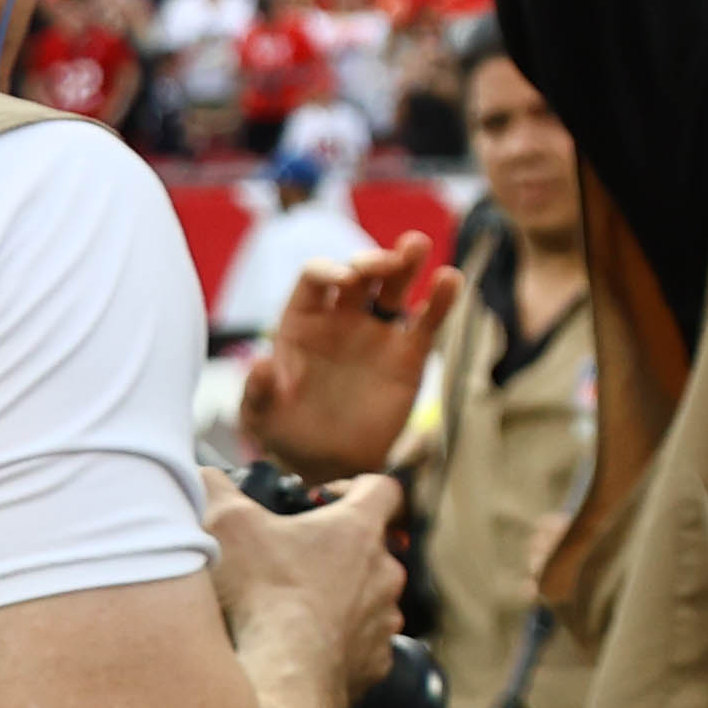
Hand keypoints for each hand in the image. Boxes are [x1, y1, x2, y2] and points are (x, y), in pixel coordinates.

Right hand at [208, 472, 404, 707]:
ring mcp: (384, 619)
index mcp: (359, 530)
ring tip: (291, 608)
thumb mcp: (225, 526)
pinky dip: (336, 641)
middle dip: (335, 549)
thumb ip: (216, 489)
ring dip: (338, 597)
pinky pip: (361, 643)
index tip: (323, 497)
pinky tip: (301, 646)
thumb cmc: (261, 595)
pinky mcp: (376, 661)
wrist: (282, 674)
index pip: (382, 489)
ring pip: (367, 597)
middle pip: (370, 547)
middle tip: (290, 559)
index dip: (354, 486)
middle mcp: (384, 572)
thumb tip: (204, 476)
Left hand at [237, 234, 453, 483]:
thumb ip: (258, 391)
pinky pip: (427, 322)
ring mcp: (377, 334)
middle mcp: (341, 319)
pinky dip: (440, 300)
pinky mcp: (409, 355)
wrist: (329, 463)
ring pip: (395, 287)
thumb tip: (259, 365)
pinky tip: (450, 280)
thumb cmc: (286, 434)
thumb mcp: (261, 415)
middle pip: (360, 273)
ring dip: (407, 262)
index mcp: (303, 322)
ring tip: (417, 244)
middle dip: (372, 260)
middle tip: (385, 262)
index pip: (315, 278)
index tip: (344, 280)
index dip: (329, 270)